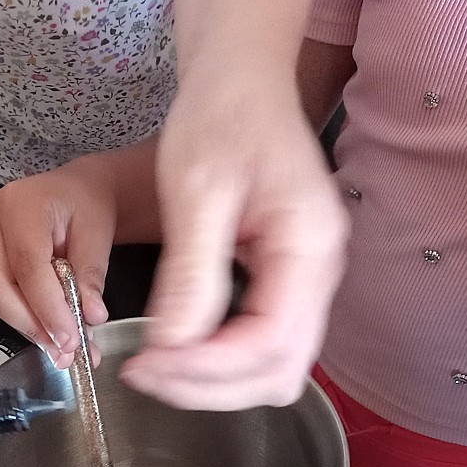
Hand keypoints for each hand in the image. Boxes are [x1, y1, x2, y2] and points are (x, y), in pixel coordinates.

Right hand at [0, 149, 152, 366]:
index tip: (69, 337)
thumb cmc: (83, 205)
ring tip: (60, 347)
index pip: (27, 265)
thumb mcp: (97, 234)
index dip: (47, 307)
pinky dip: (22, 317)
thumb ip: (91, 276)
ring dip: (27, 327)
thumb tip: (90, 316)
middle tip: (64, 349)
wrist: (72, 193)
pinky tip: (47, 331)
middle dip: (32, 324)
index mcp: (19, 204)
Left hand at [121, 78, 348, 410]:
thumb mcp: (197, 189)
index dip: (207, 369)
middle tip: (145, 373)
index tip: (147, 365)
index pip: (268, 343)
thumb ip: (191, 272)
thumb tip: (171, 345)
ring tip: (156, 365)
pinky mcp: (287, 280)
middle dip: (210, 386)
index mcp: (308, 246)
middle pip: (279, 370)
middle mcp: (321, 273)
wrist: (242, 79)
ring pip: (274, 366)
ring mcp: (308, 279)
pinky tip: (179, 347)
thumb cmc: (221, 116)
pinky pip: (264, 343)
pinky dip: (222, 360)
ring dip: (216, 381)